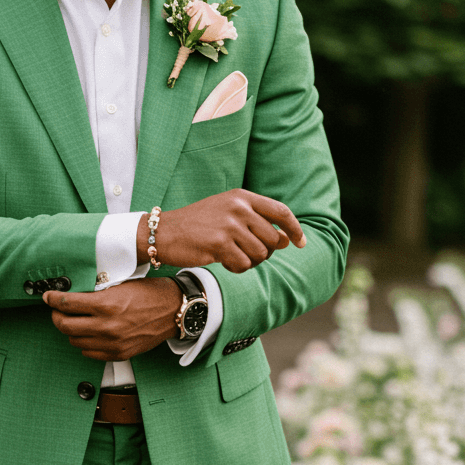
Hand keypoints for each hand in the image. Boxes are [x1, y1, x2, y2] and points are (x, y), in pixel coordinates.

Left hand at [44, 278, 181, 360]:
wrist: (175, 311)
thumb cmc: (150, 293)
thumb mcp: (121, 286)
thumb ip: (96, 293)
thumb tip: (72, 296)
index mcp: (106, 305)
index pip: (67, 304)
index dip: (53, 299)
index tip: (48, 297)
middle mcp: (107, 326)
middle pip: (65, 326)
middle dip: (57, 316)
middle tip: (57, 310)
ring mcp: (112, 343)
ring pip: (75, 341)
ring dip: (70, 331)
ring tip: (75, 322)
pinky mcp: (118, 354)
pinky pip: (89, 353)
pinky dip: (84, 343)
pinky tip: (88, 334)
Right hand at [138, 190, 305, 273]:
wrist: (164, 232)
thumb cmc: (198, 225)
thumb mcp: (227, 212)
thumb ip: (256, 221)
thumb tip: (285, 240)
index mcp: (243, 196)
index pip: (281, 212)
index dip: (295, 230)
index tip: (300, 243)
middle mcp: (238, 208)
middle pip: (272, 238)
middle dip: (265, 253)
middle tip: (247, 255)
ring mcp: (229, 225)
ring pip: (260, 254)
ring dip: (249, 262)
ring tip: (232, 257)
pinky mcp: (219, 244)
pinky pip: (243, 264)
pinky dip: (236, 268)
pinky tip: (223, 261)